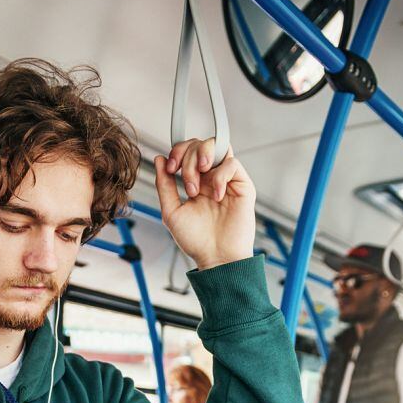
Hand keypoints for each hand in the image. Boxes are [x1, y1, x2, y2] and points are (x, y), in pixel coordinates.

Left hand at [154, 137, 255, 270]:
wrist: (216, 257)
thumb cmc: (195, 239)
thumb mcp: (171, 211)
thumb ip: (164, 185)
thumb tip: (159, 159)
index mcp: (194, 181)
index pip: (187, 151)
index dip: (177, 152)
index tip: (170, 168)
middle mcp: (211, 177)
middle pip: (200, 144)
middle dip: (187, 157)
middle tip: (185, 182)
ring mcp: (227, 180)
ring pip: (217, 146)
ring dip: (201, 158)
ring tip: (197, 185)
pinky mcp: (242, 185)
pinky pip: (231, 164)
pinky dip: (219, 177)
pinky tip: (215, 196)